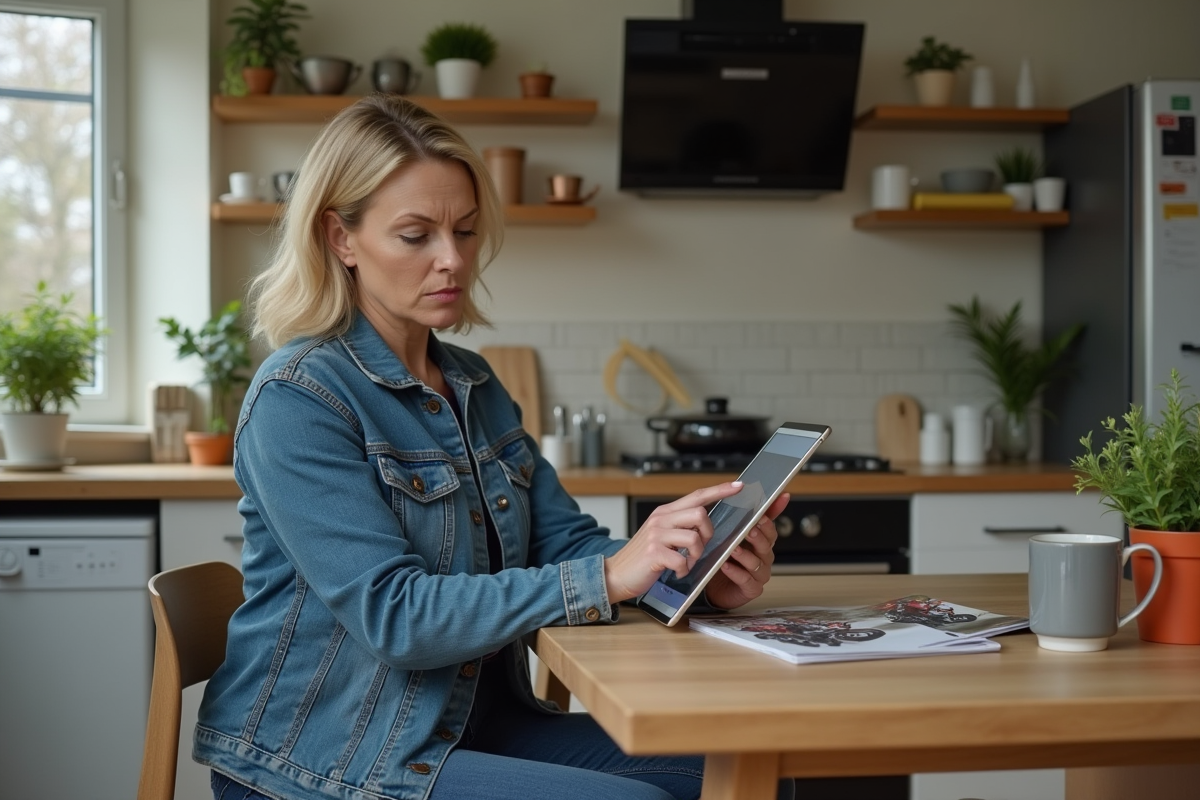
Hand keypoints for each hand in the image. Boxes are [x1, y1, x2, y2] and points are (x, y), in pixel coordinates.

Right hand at [603, 481, 743, 603]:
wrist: (615, 574)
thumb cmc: (643, 558)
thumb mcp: (661, 534)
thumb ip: (679, 525)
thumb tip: (705, 524)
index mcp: (665, 513)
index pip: (697, 496)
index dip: (719, 490)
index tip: (738, 486)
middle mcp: (660, 519)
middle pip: (700, 513)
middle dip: (707, 533)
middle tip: (698, 548)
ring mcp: (656, 535)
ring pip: (694, 537)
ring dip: (696, 555)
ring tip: (685, 562)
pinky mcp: (654, 553)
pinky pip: (682, 559)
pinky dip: (684, 569)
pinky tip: (676, 571)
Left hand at [702, 492, 788, 610]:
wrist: (716, 587)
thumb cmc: (727, 557)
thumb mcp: (734, 534)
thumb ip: (748, 515)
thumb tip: (765, 495)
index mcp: (762, 543)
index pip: (770, 530)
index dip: (767, 522)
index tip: (760, 515)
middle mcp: (764, 558)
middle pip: (766, 545)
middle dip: (758, 536)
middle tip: (749, 528)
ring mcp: (759, 574)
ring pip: (756, 563)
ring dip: (745, 555)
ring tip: (732, 548)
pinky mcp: (751, 589)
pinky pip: (745, 580)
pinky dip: (735, 572)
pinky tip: (725, 565)